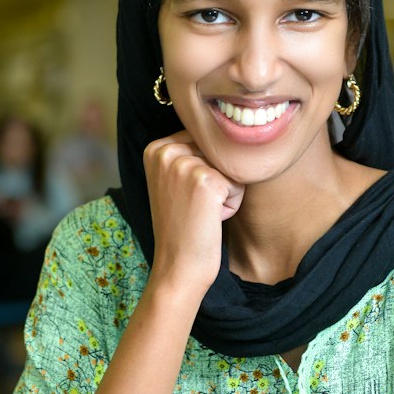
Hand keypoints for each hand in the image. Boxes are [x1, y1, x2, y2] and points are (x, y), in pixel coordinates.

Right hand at [143, 131, 243, 298]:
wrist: (178, 265)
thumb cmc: (182, 225)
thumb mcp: (174, 181)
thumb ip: (189, 153)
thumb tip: (224, 127)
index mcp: (155, 147)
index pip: (203, 141)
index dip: (204, 170)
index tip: (186, 196)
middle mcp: (166, 151)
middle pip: (217, 151)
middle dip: (217, 179)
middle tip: (195, 207)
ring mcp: (184, 165)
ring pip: (229, 166)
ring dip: (225, 191)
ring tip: (202, 212)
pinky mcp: (205, 181)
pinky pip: (238, 183)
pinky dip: (231, 204)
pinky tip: (210, 219)